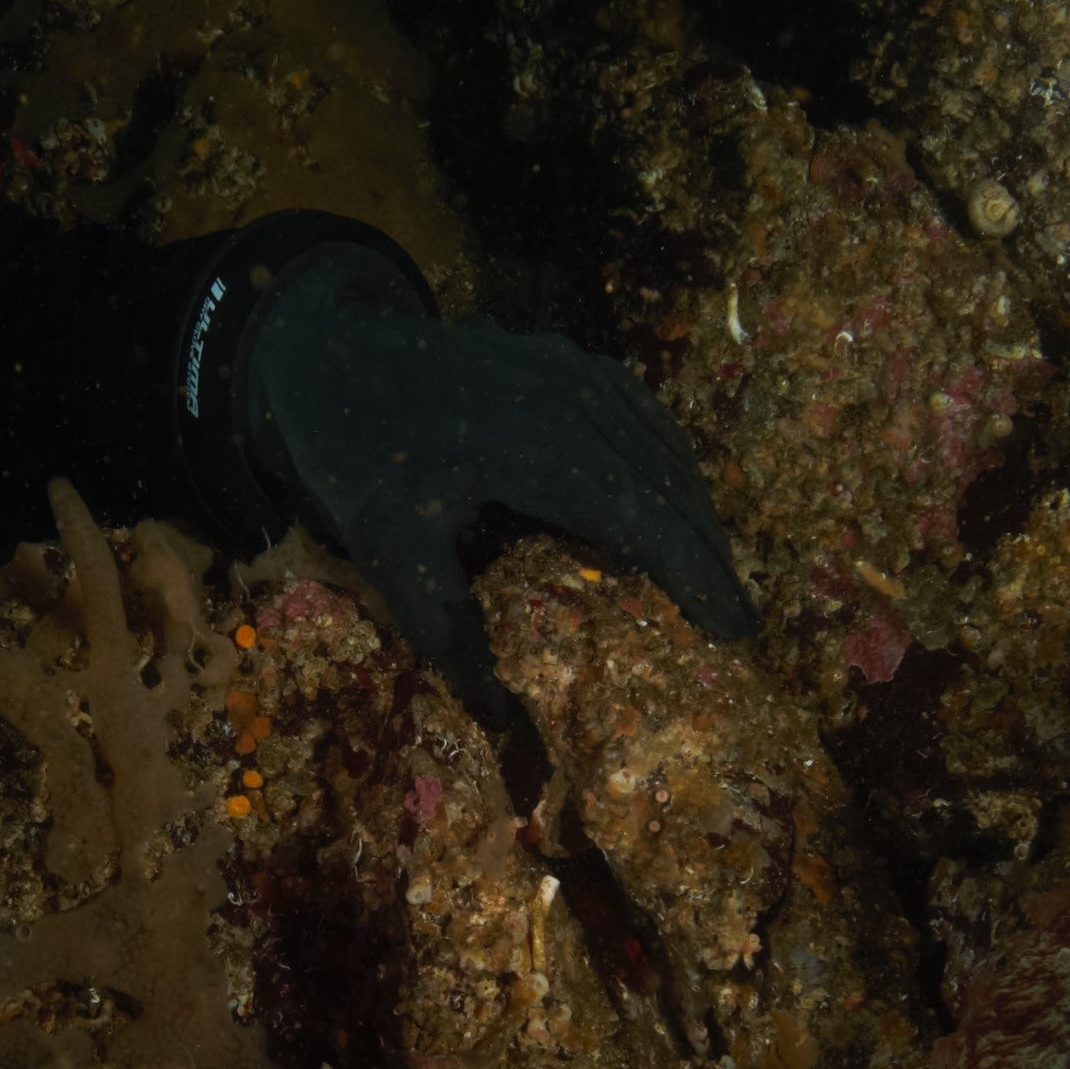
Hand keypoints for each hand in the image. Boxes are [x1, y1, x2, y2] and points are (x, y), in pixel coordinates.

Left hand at [237, 242, 755, 726]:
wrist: (327, 351)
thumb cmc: (356, 453)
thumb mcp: (385, 549)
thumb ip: (446, 629)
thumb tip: (500, 717)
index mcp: (532, 446)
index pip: (640, 518)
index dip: (692, 575)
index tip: (733, 631)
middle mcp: (570, 400)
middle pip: (666, 484)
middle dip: (709, 554)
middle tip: (742, 625)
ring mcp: (574, 371)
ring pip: (662, 447)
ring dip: (696, 511)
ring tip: (717, 578)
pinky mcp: (570, 362)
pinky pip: (643, 415)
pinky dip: (671, 464)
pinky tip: (681, 503)